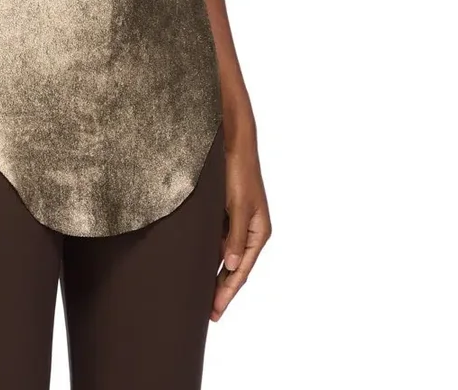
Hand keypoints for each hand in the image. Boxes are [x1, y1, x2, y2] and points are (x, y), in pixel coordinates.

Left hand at [212, 135, 271, 321]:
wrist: (234, 145)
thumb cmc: (238, 173)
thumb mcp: (237, 205)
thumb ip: (234, 236)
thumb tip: (232, 266)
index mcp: (258, 232)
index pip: (242, 271)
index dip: (228, 292)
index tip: (215, 311)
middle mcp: (250, 231)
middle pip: (236, 268)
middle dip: (222, 289)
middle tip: (207, 313)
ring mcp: (239, 224)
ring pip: (227, 257)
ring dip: (216, 274)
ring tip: (201, 294)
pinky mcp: (228, 215)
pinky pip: (220, 242)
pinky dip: (212, 256)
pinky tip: (199, 264)